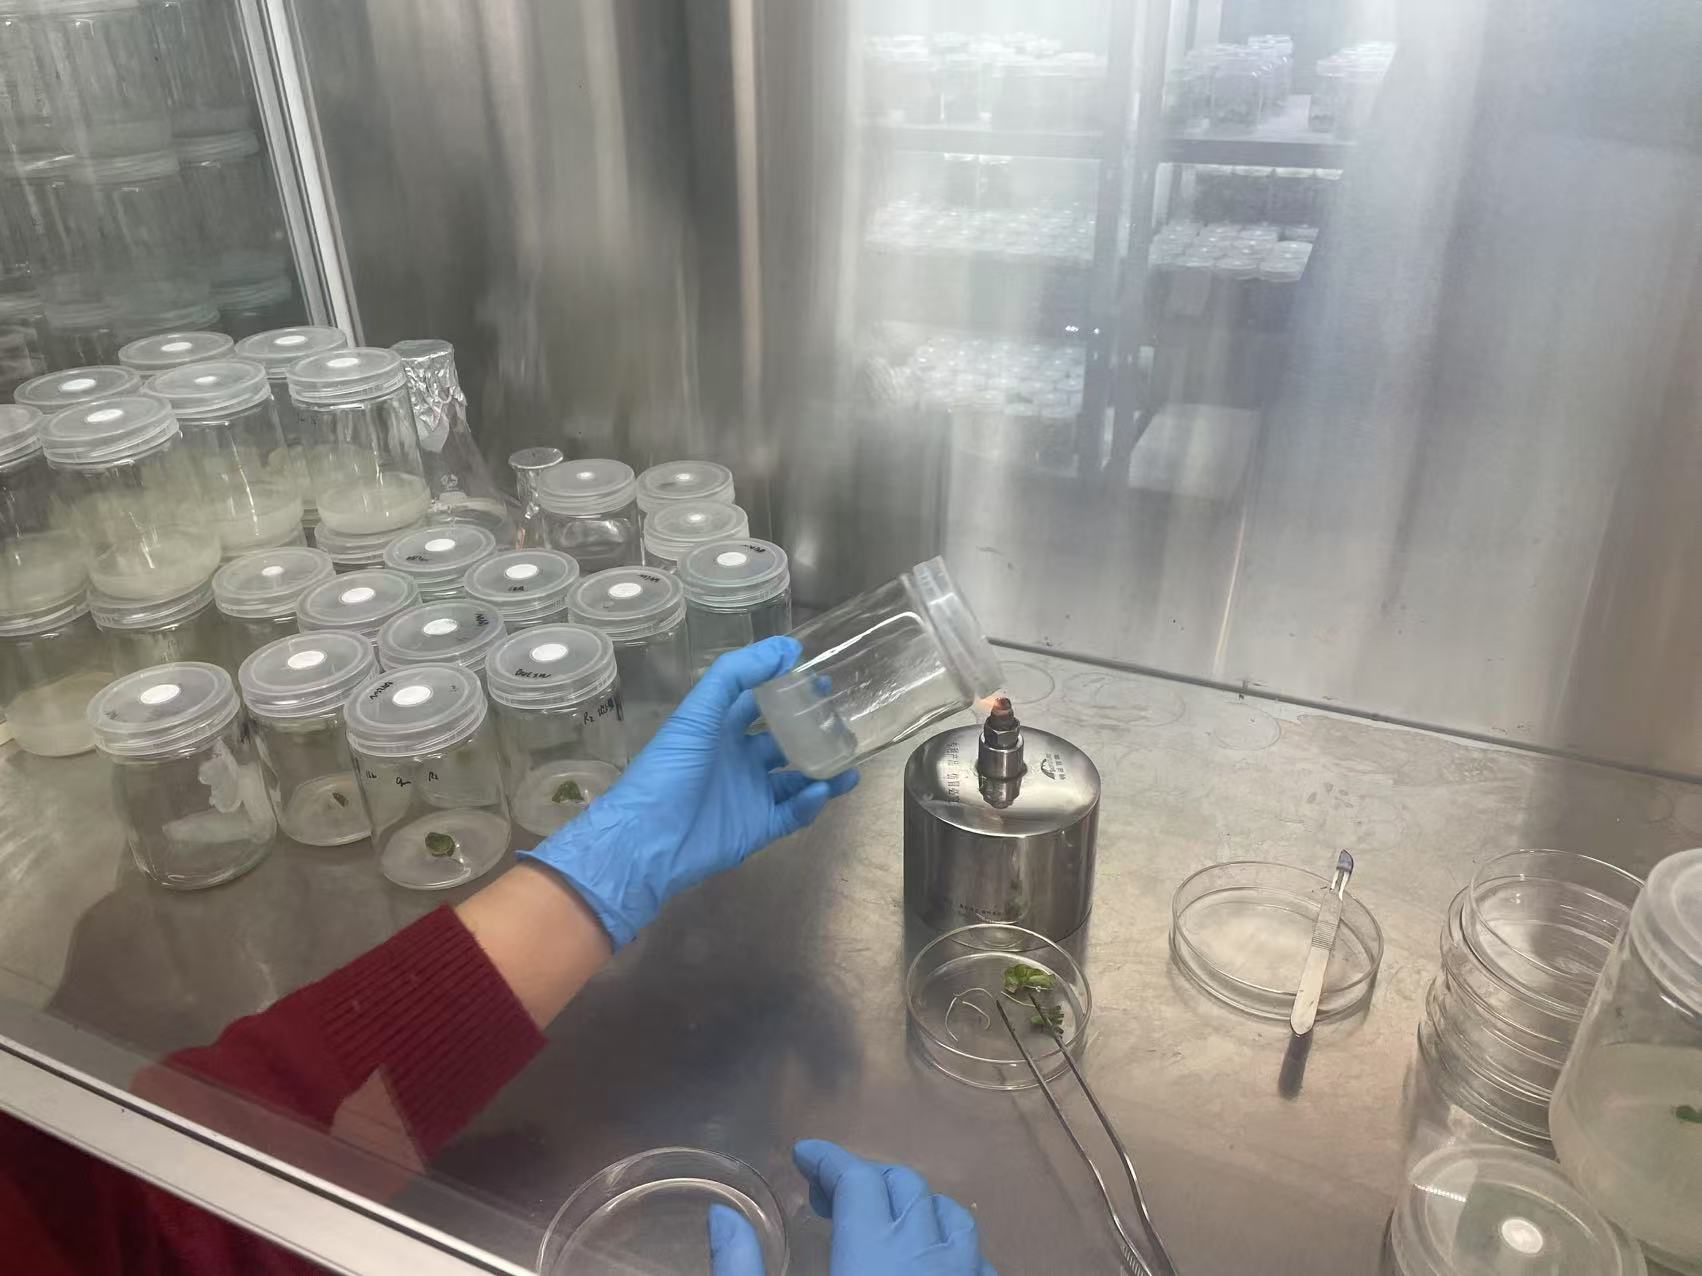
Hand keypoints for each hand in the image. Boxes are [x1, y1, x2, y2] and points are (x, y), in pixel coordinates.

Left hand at [519, 637, 857, 947]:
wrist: (648, 839)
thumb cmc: (670, 769)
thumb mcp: (698, 713)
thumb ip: (737, 675)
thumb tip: (786, 647)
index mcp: (719, 730)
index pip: (758, 702)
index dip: (785, 687)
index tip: (817, 674)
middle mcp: (737, 760)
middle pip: (783, 739)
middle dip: (811, 728)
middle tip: (841, 715)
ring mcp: (749, 796)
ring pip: (795, 778)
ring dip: (822, 767)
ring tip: (849, 756)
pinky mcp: (757, 829)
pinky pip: (793, 814)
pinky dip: (811, 802)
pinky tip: (825, 788)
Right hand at [706, 1141, 995, 1275]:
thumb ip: (743, 1269)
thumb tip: (723, 1217)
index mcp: (873, 1254)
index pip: (858, 1180)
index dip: (829, 1159)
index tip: (803, 1155)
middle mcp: (929, 1257)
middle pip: (906, 1188)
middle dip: (867, 1179)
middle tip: (830, 1197)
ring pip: (953, 1219)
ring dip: (917, 1209)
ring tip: (884, 1225)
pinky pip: (979, 1262)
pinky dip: (951, 1249)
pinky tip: (929, 1265)